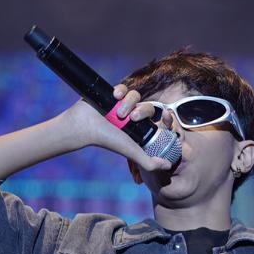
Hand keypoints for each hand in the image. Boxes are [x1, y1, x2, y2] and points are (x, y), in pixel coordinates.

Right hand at [50, 84, 175, 174]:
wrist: (85, 127)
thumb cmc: (107, 140)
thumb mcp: (132, 151)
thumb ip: (149, 162)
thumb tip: (168, 165)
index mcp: (139, 129)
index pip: (158, 120)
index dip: (164, 117)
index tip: (166, 115)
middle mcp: (131, 116)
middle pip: (147, 107)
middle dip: (142, 111)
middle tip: (131, 118)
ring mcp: (122, 105)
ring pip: (136, 96)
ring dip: (129, 102)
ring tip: (118, 112)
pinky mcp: (112, 95)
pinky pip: (124, 88)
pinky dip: (121, 90)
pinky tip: (114, 96)